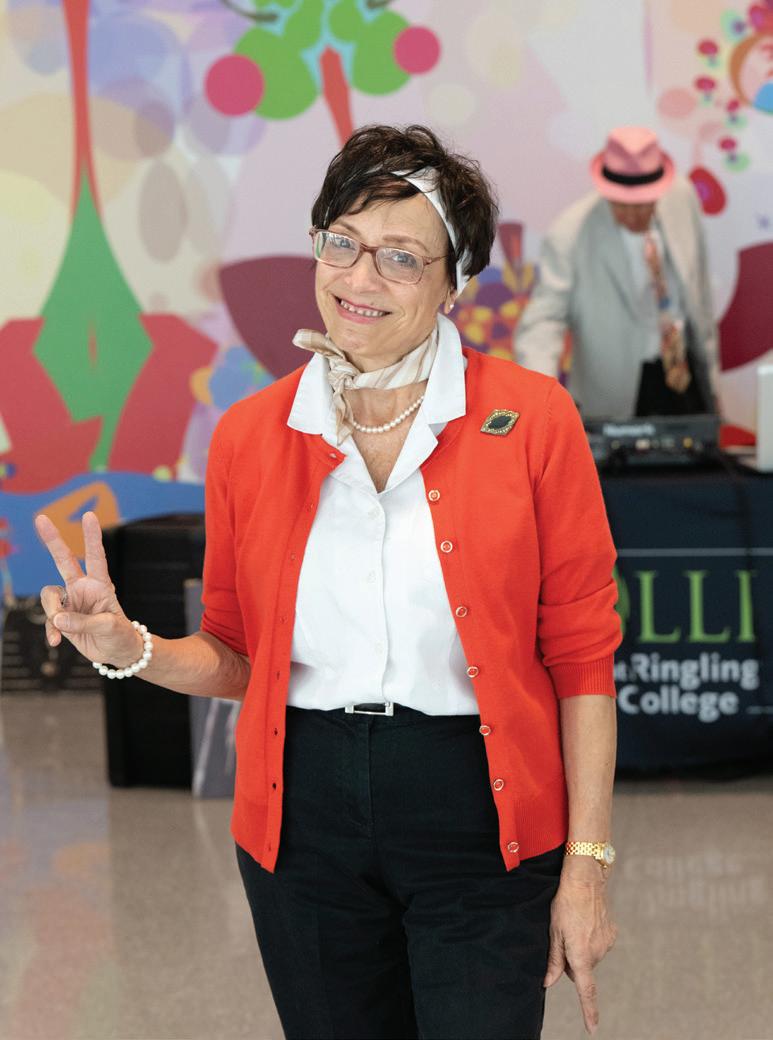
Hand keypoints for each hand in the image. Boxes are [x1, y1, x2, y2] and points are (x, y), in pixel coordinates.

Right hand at [35, 511, 142, 667]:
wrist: (117, 652)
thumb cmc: (120, 635)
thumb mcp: (109, 628)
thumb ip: (84, 622)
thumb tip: (57, 619)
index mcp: (100, 584)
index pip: (96, 556)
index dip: (92, 536)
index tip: (89, 515)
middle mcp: (83, 588)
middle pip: (64, 560)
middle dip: (53, 540)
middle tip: (40, 518)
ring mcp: (70, 602)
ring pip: (49, 596)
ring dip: (52, 612)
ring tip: (62, 630)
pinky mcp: (62, 618)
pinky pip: (49, 620)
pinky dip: (50, 630)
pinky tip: (56, 642)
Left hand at [544, 856, 616, 1034]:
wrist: (586, 879)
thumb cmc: (565, 903)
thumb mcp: (553, 931)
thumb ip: (553, 960)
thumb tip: (549, 982)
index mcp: (581, 955)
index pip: (586, 990)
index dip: (589, 1012)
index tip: (593, 1029)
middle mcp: (597, 953)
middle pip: (581, 969)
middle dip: (572, 961)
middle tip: (563, 937)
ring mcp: (606, 943)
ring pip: (590, 957)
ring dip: (582, 948)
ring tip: (575, 924)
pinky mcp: (612, 934)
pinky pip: (599, 945)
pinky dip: (592, 939)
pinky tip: (586, 922)